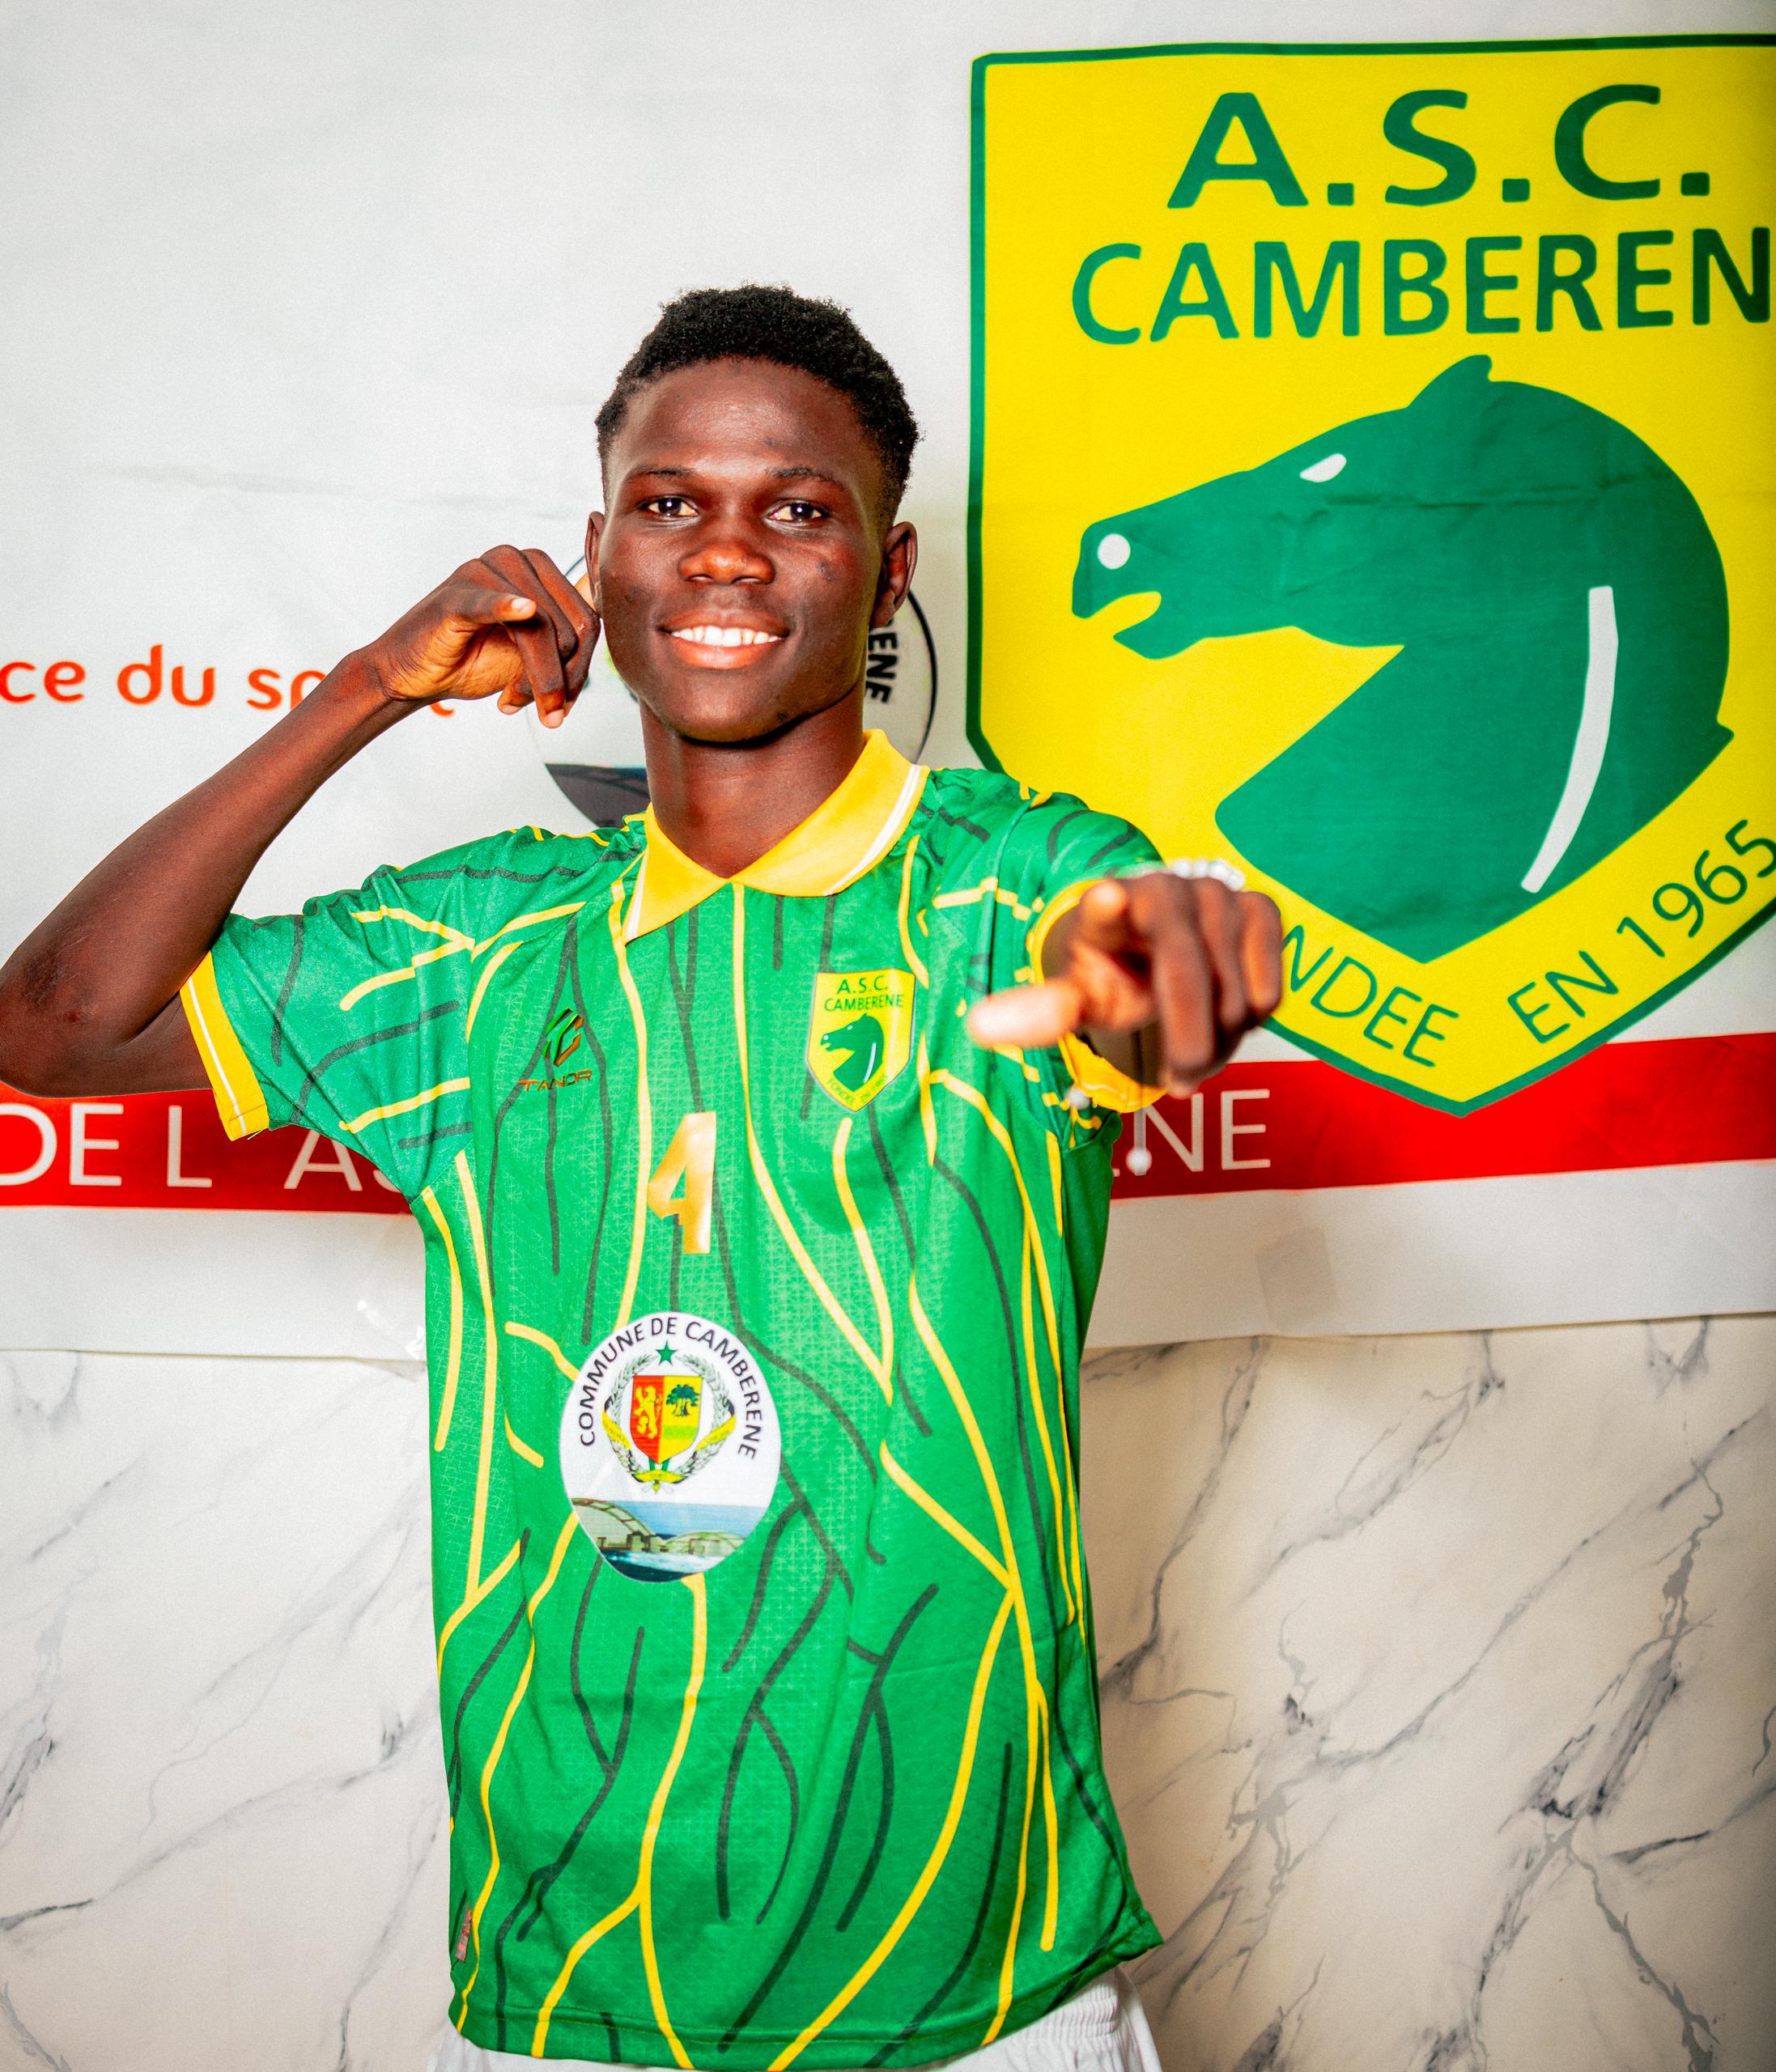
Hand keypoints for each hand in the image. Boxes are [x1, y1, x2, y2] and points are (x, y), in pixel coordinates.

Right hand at [349, 546, 598, 727]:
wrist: (414, 675)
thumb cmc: (473, 660)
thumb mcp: (532, 651)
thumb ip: (569, 635)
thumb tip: (621, 624)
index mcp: (539, 569)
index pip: (589, 618)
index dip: (583, 668)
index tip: (565, 705)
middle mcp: (517, 559)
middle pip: (572, 627)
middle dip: (559, 681)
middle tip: (537, 711)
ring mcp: (484, 571)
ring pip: (543, 631)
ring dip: (535, 681)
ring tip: (513, 702)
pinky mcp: (456, 595)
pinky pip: (490, 603)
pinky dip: (507, 608)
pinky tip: (523, 612)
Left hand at [968, 872, 1283, 1096]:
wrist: (1159, 945)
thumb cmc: (1114, 973)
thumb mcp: (1080, 996)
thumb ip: (1042, 1011)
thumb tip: (979, 1028)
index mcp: (1107, 909)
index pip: (1105, 908)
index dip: (1107, 906)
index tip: (1106, 897)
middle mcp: (1166, 889)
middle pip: (1191, 985)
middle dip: (1188, 1047)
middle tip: (1177, 1087)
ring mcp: (1217, 894)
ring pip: (1237, 996)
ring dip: (1220, 1041)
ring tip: (1194, 1043)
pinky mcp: (1261, 907)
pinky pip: (1270, 989)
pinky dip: (1251, 1018)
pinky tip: (1225, 1013)